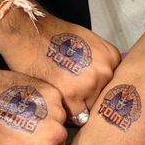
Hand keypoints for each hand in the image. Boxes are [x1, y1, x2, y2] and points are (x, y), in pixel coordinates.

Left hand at [0, 17, 120, 117]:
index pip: (83, 116)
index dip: (75, 110)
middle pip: (96, 103)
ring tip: (81, 73)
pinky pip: (114, 69)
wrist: (30, 29)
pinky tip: (91, 62)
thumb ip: (64, 107)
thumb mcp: (44, 93)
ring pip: (106, 88)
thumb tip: (79, 116)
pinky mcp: (110, 53)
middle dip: (86, 98)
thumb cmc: (29, 60)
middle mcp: (92, 82)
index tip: (70, 104)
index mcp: (73, 96)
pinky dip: (105, 67)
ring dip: (97, 83)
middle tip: (74, 86)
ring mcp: (103, 67)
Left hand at [0, 68, 66, 144]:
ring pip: (58, 124)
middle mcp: (55, 136)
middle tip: (28, 136)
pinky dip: (45, 106)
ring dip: (48, 124)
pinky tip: (28, 105)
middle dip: (47, 144)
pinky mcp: (53, 94)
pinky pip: (55, 105)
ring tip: (27, 119)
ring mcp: (55, 112)